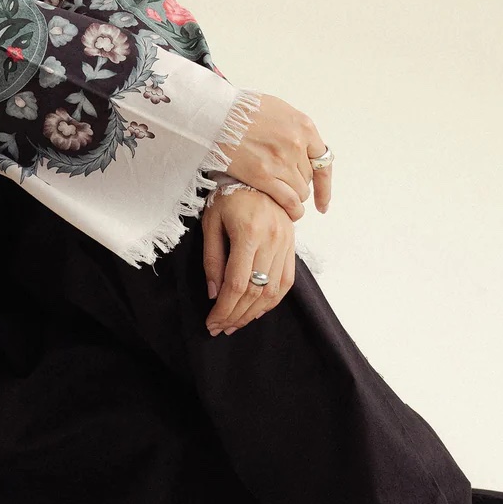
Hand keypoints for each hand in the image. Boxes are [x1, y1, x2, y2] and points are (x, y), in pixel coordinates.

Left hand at [201, 184, 295, 333]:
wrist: (255, 176)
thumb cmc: (227, 197)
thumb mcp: (211, 223)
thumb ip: (212, 259)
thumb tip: (214, 295)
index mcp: (248, 233)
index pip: (237, 284)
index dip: (224, 309)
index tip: (211, 323)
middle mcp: (271, 240)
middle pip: (257, 291)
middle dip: (236, 315)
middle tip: (220, 328)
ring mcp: (285, 243)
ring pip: (274, 290)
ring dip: (254, 312)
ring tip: (236, 324)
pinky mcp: (291, 245)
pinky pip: (287, 280)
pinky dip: (273, 300)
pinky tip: (257, 310)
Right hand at [215, 92, 331, 221]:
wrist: (213, 114)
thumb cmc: (238, 109)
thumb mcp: (275, 109)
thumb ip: (292, 128)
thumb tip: (301, 147)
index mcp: (302, 125)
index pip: (323, 159)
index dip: (324, 183)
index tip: (323, 199)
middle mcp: (296, 143)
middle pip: (308, 177)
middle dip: (298, 183)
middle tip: (284, 187)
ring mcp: (281, 160)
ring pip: (300, 191)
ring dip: (293, 197)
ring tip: (280, 198)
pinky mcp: (263, 175)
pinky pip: (288, 201)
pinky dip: (292, 210)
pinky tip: (290, 214)